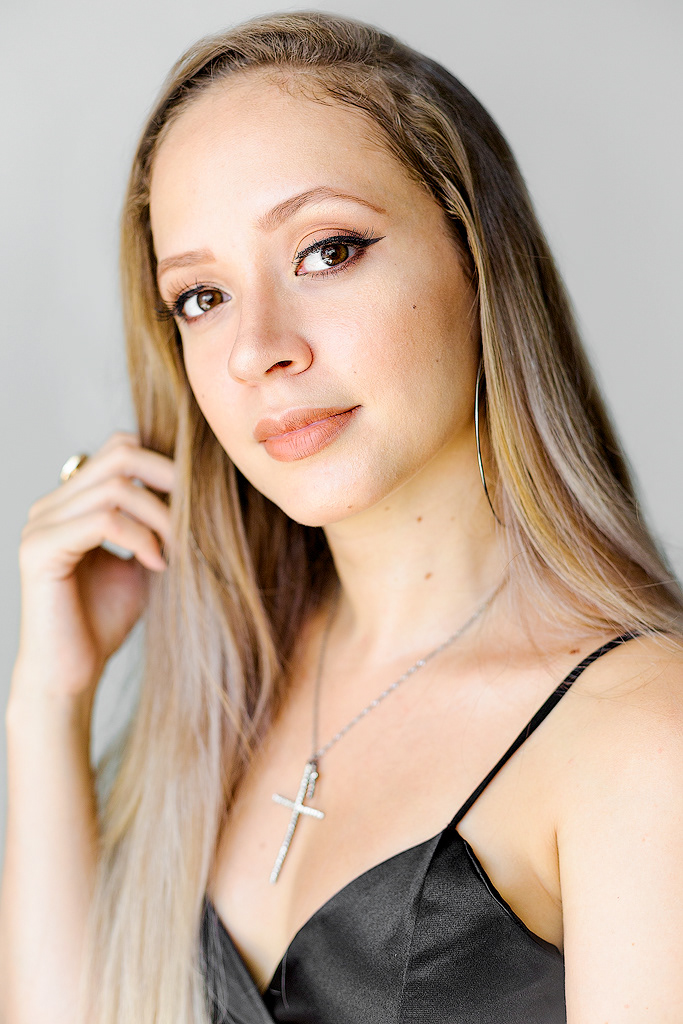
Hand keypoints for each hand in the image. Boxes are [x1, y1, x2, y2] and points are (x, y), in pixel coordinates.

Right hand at [12, 431, 175, 704]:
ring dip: (161, 516)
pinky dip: (141, 538)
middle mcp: (50, 505)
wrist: (70, 676)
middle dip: (169, 479)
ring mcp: (40, 524)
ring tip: (178, 550)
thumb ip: (156, 523)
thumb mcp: (142, 560)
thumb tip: (201, 489)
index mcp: (70, 502)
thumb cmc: (104, 623)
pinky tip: (156, 564)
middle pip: (120, 453)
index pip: (121, 449)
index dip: (165, 466)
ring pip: (116, 487)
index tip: (197, 503)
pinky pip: (104, 520)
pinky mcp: (40, 550)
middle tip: (197, 515)